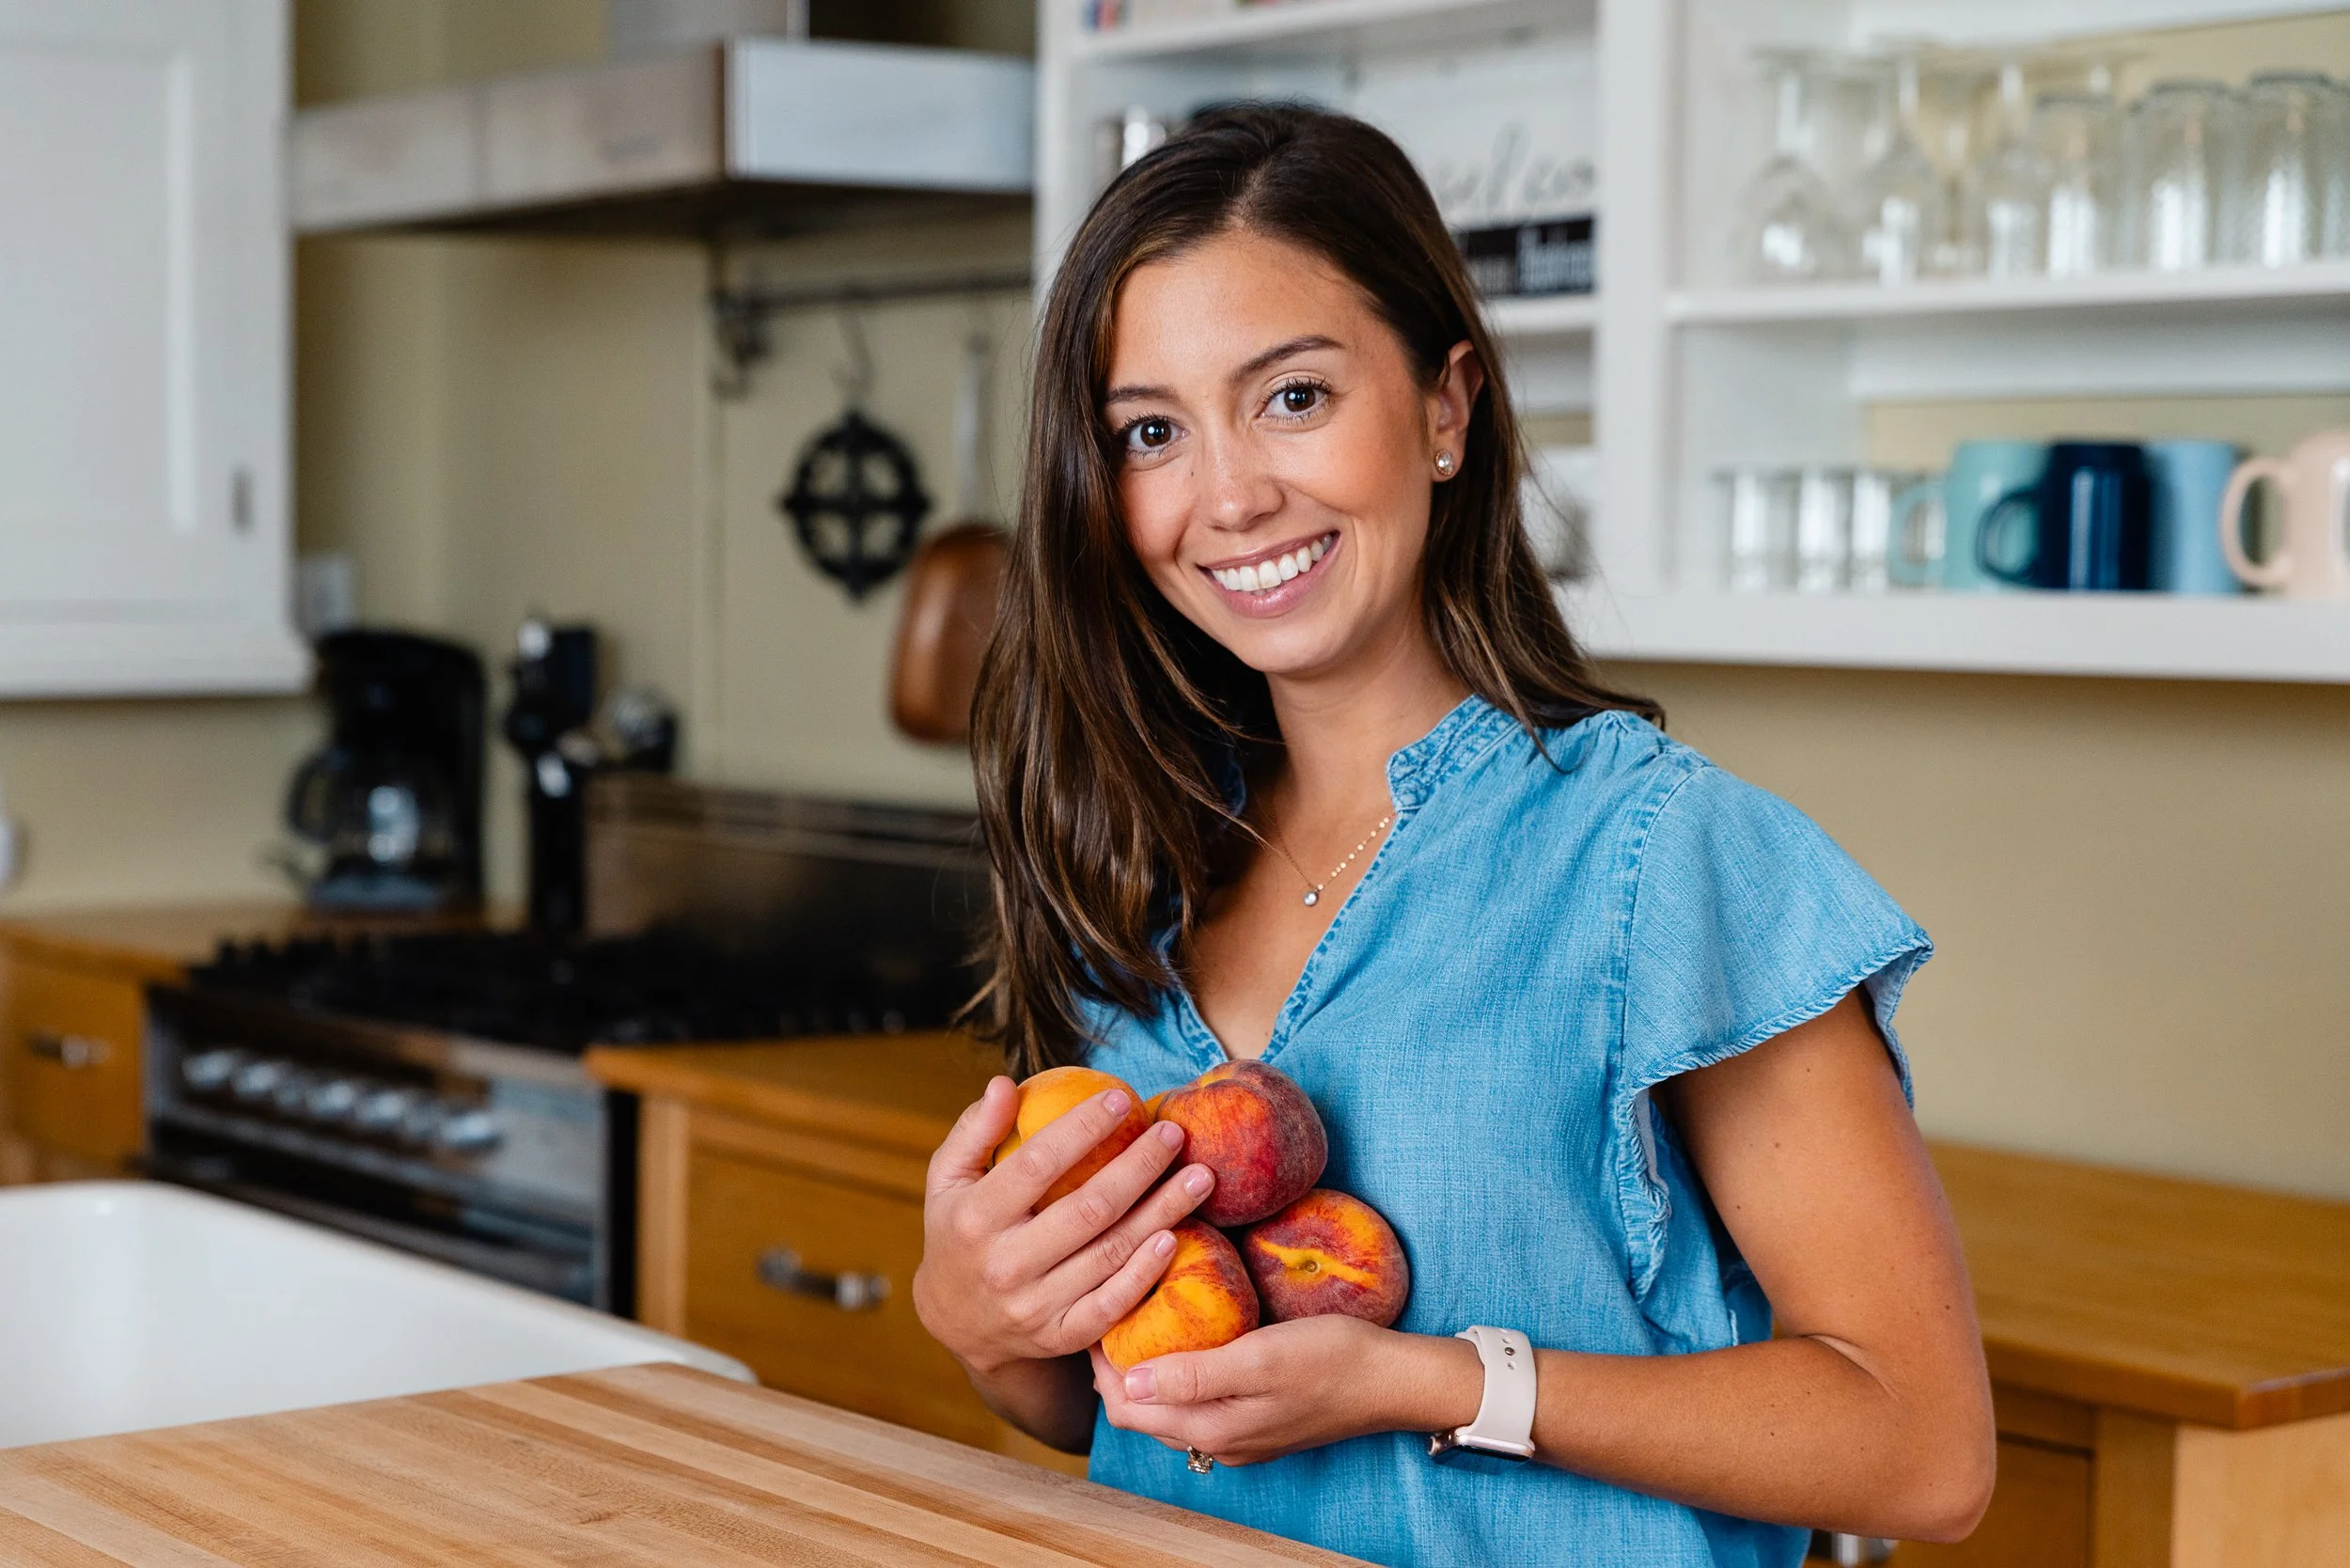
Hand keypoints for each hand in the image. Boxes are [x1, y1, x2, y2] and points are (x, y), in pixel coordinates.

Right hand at [913, 1076, 1216, 1377]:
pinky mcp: (1060, 1335)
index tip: (1122, 1099)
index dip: (1083, 1128)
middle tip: (1174, 1133)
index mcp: (975, 1218)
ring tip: (1199, 1177)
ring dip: (1162, 1212)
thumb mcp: (947, 1179)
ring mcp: (1035, 1306)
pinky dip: (1144, 1274)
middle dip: (1140, 1166)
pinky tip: (1174, 1237)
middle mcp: (1006, 1265)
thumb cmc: (959, 1230)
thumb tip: (1006, 1084)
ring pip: (1110, 1254)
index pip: (1038, 1164)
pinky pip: (1112, 1306)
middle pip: (1088, 1209)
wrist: (956, 1322)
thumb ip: (974, 1130)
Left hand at [1090, 1317, 1478, 1466]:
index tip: (1091, 1312)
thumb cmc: (1331, 1360)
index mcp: (1211, 1429)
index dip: (1099, 1364)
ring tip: (1137, 1316)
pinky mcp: (1257, 1418)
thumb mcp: (1259, 1359)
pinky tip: (1184, 1335)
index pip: (1126, 1407)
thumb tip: (1128, 1384)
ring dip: (1145, 1369)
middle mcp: (1218, 1441)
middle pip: (1141, 1410)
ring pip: (1169, 1406)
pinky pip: (1198, 1400)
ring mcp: (1239, 1433)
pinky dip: (1177, 1372)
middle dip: (1115, 1365)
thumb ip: (1193, 1376)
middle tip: (1107, 1307)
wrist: (1393, 1379)